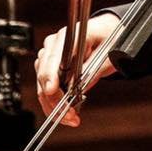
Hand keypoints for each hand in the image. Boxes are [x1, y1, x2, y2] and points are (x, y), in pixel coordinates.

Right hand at [34, 12, 120, 126]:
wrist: (107, 32)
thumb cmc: (109, 37)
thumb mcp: (108, 53)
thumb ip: (92, 68)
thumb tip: (76, 87)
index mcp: (71, 35)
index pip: (54, 57)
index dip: (51, 75)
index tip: (52, 91)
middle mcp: (55, 44)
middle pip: (44, 74)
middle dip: (54, 98)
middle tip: (69, 115)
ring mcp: (49, 55)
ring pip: (42, 85)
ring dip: (53, 106)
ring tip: (70, 118)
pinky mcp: (49, 67)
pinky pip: (45, 89)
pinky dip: (53, 104)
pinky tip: (65, 113)